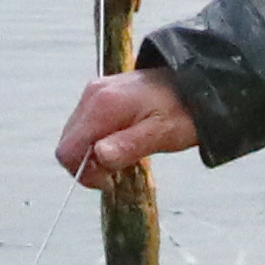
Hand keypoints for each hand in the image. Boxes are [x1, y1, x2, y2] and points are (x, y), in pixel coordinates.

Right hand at [59, 69, 199, 186]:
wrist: (195, 83)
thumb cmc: (183, 111)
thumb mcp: (161, 134)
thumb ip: (128, 146)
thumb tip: (98, 157)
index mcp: (103, 105)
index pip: (69, 150)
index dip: (83, 172)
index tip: (108, 181)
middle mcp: (92, 95)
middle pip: (68, 144)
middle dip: (87, 164)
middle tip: (117, 172)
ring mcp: (94, 92)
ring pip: (75, 136)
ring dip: (92, 154)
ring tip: (123, 156)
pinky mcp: (99, 94)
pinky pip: (85, 126)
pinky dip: (96, 141)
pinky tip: (120, 143)